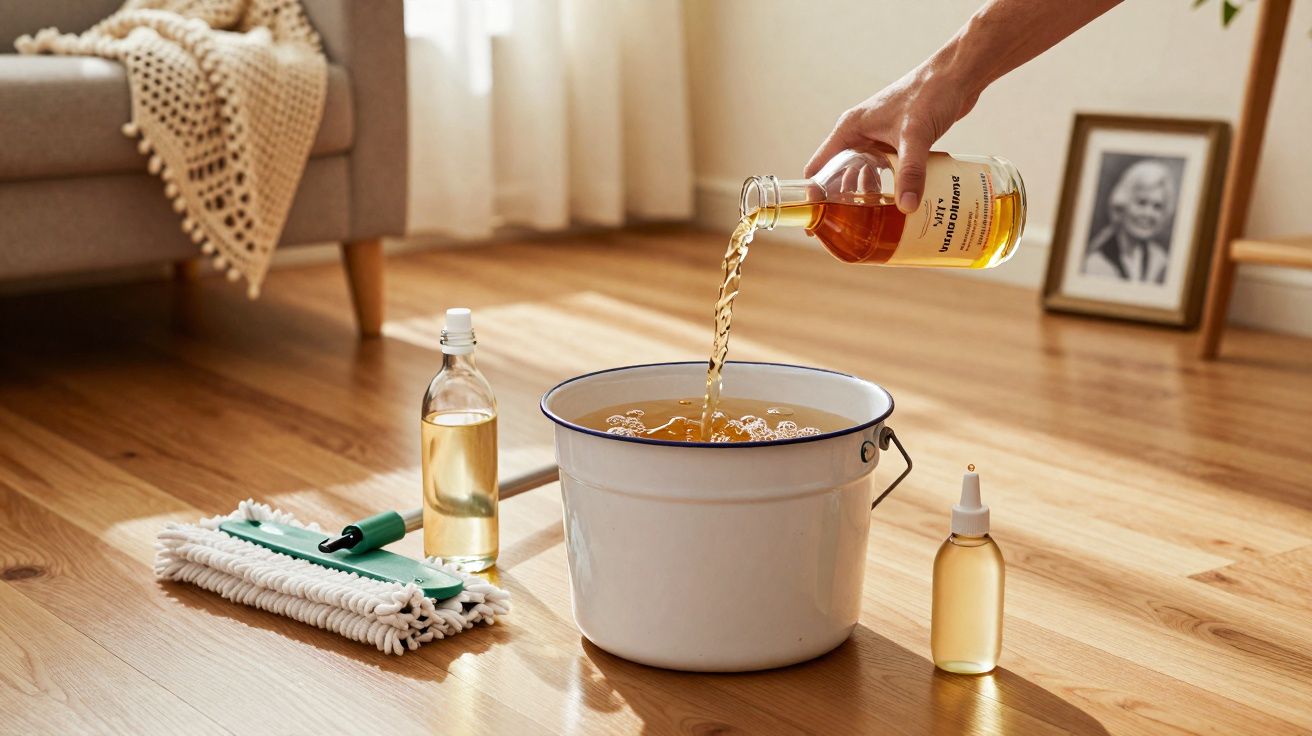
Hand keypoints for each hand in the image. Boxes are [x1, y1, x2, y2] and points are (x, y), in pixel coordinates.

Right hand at [804, 62, 981, 213]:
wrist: (956, 75)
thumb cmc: (930, 93)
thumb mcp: (915, 136)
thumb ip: (910, 172)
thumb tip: (906, 207)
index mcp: (850, 128)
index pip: (819, 166)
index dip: (814, 194)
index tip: (814, 222)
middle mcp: (859, 133)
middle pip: (839, 173)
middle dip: (840, 200)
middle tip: (845, 228)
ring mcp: (877, 137)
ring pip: (861, 172)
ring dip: (863, 193)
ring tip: (869, 219)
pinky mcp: (896, 141)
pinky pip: (882, 168)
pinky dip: (884, 184)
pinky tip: (892, 200)